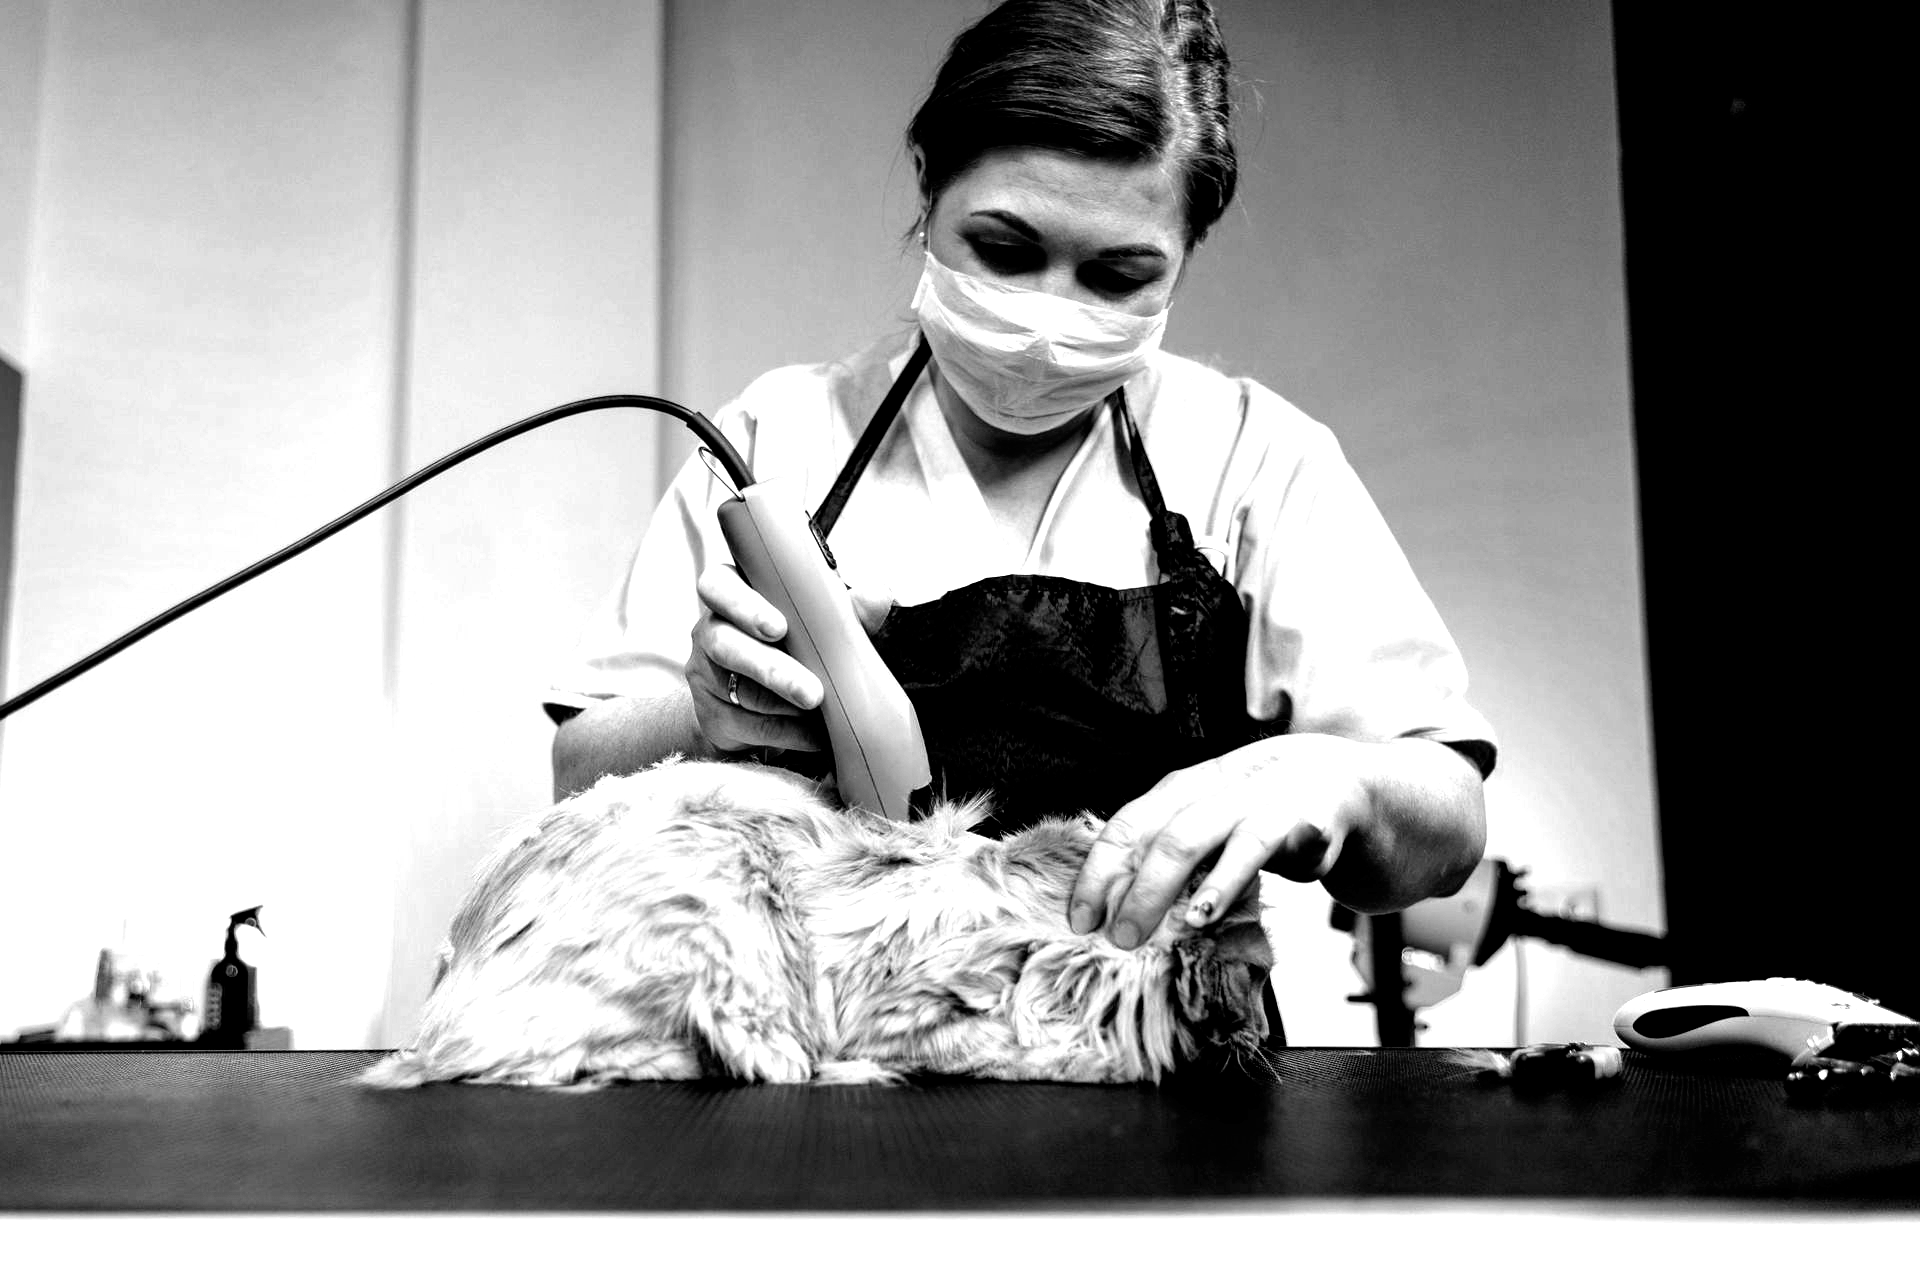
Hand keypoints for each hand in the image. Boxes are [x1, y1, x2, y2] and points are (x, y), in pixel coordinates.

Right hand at [687, 563, 890, 755]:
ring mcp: (704, 675)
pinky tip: (813, 735)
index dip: (742, 605)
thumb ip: (846, 609)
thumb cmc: (795, 645)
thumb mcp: (819, 623)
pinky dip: (786, 733)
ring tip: (820, 713)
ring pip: (739, 690)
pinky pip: (746, 726)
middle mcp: (710, 631)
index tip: (778, 627)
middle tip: (812, 692)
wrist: (761, 701)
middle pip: (726, 644)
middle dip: (772, 668)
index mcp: (732, 593)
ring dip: (783, 706)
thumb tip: (878, 596)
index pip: (717, 586)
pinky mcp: (711, 715)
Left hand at [1067, 733, 1372, 949]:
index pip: (1127, 825)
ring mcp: (1257, 800)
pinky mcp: (1300, 820)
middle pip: (1162, 836)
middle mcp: (1215, 788)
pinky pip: (1260, 849)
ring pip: (1205, 838)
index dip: (1099, 872)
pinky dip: (1228, 879)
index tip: (1080, 919)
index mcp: (1183, 788)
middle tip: (1116, 939)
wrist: (1345, 784)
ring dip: (1177, 887)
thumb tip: (1115, 905)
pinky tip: (1207, 912)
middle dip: (1134, 890)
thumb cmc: (1262, 811)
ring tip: (1156, 930)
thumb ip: (1170, 852)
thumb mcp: (1211, 821)